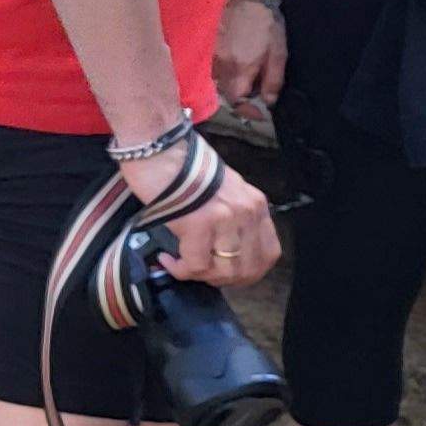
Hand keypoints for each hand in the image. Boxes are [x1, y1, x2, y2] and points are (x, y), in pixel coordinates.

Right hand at [131, 137, 278, 286]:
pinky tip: (167, 260)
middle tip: (199, 274)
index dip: (248, 272)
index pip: (268, 253)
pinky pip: (195, 264)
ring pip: (223, 271)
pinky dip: (180, 269)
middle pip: (247, 268)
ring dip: (199, 275)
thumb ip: (228, 216)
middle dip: (221, 279)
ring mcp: (224, 218)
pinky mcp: (198, 223)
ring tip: (180, 265)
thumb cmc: (179, 165)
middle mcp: (246, 212)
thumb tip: (218, 248)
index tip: (224, 274)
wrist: (157, 146)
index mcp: (254, 204)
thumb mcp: (219, 190)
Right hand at [213, 0, 286, 107]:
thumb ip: (273, 79)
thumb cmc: (265, 23)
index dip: (247, 110)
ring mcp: (210, 56)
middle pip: (225, 92)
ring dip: (232, 83)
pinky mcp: (206, 47)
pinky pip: (213, 68)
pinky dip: (225, 71)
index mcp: (239, 68)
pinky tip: (236, 61)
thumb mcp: (278, 52)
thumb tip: (268, 101)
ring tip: (248, 74)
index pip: (236, 100)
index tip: (259, 113)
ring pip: (218, 81)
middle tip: (258, 91)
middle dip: (241, 97)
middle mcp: (220, 65)